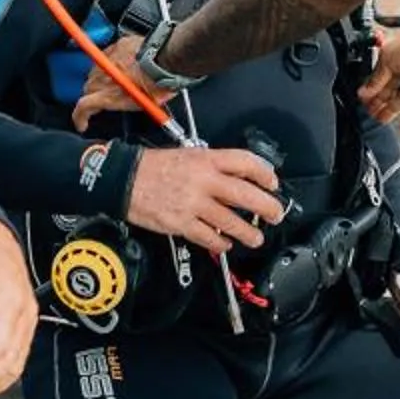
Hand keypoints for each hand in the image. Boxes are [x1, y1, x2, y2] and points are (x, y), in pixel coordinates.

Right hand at [71, 36, 155, 130]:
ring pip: (94, 71)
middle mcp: (104, 78)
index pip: (83, 108)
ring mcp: (109, 60)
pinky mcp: (117, 46)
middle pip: (87, 88)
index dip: (79, 117)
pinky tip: (121, 64)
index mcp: (109, 96)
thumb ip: (126, 105)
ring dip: (101, 78)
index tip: (82, 123)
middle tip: (104, 97)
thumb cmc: (160, 83)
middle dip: (93, 95)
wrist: (168, 60)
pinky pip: (106, 55)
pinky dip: (110, 61)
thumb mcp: (142, 104)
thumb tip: (127, 105)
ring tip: (115, 80)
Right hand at [125, 147, 283, 252]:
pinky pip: (209, 237)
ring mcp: (193, 204)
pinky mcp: (181, 224)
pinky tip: (225, 244)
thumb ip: (214, 166)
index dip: (264, 174)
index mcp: (206, 160)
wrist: (123, 179)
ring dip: (248, 233)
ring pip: (231, 221)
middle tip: (275, 215)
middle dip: (266, 207)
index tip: (272, 184)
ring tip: (256, 238)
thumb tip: (238, 179)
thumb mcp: (188, 154)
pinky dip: (220, 243)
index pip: (245, 163)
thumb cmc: (154, 167)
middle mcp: (203, 181)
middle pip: (246, 195)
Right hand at [360, 28, 399, 131]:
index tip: (362, 100)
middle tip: (368, 111)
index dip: (370, 91)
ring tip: (379, 120)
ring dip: (389, 112)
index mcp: (394, 60)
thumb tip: (364, 91)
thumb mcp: (386, 59)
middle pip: (389, 91)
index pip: (378, 79)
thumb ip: (375, 79)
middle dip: (378, 102)